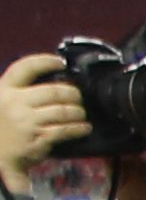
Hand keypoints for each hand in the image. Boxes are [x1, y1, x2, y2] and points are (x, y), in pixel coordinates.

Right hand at [0, 54, 90, 189]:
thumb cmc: (2, 130)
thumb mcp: (4, 105)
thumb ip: (23, 94)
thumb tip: (56, 85)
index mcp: (4, 90)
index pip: (25, 67)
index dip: (45, 61)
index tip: (60, 62)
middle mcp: (15, 103)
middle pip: (53, 91)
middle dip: (72, 94)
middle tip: (78, 98)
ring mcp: (26, 121)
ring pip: (62, 111)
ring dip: (77, 112)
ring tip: (81, 115)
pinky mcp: (36, 138)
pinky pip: (64, 129)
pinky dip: (77, 128)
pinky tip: (83, 128)